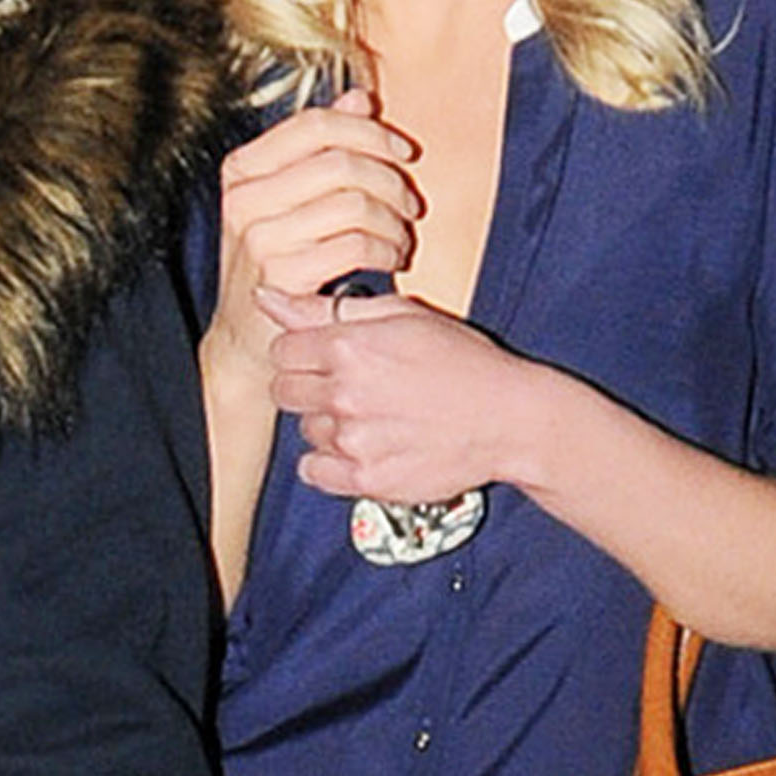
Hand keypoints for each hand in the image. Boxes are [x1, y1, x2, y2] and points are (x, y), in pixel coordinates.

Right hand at [207, 91, 418, 392]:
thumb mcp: (288, 200)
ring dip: (393, 221)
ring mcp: (260, 238)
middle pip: (341, 161)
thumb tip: (360, 99)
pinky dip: (386, 249)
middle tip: (410, 206)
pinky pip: (356, 243)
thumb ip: (321, 148)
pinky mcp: (282, 276)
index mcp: (242, 169)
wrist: (246, 342)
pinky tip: (391, 259)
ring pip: (354, 202)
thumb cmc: (274, 266)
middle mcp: (244, 199)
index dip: (370, 132)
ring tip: (400, 238)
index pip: (317, 124)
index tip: (403, 154)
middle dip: (390, 180)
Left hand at [265, 283, 535, 510]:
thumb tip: (267, 296)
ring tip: (372, 416)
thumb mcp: (401, 314)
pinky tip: (363, 446)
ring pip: (305, 431)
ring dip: (328, 424)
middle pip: (284, 391)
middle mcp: (345, 395)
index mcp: (349, 347)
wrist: (508, 419)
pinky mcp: (365, 479)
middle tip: (349, 386)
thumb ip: (326, 308)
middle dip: (308, 386)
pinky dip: (330, 462)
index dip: (303, 351)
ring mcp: (354, 441)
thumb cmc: (462, 362)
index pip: (282, 349)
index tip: (327, 356)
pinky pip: (313, 471)